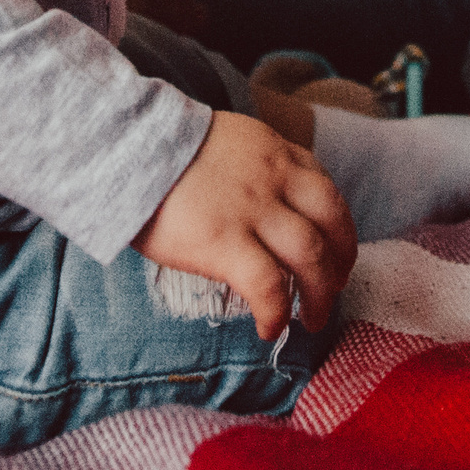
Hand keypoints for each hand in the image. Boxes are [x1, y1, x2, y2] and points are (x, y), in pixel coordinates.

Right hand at [135, 110, 354, 338]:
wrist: (127, 144)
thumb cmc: (162, 147)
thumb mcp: (224, 140)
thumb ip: (249, 167)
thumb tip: (252, 203)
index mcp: (275, 152)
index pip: (325, 189)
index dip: (337, 226)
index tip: (334, 249)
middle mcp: (275, 179)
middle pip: (333, 222)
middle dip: (342, 261)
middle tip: (334, 288)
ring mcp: (253, 211)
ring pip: (312, 255)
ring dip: (321, 293)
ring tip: (313, 319)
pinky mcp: (224, 242)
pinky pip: (268, 285)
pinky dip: (277, 311)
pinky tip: (270, 328)